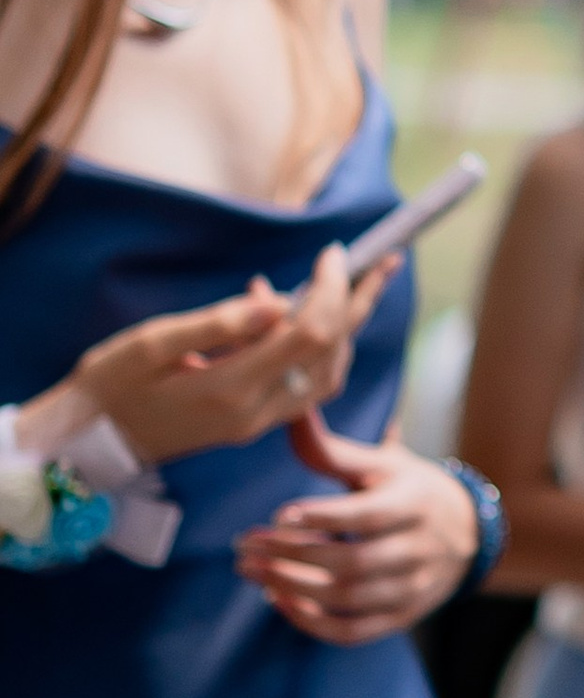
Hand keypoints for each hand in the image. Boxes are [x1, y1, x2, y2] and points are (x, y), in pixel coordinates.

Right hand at [24, 251, 386, 468]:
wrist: (87, 445)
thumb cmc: (111, 386)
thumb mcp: (153, 344)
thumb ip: (219, 324)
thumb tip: (277, 300)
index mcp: (232, 389)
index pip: (310, 332)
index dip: (331, 288)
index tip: (331, 251)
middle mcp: (254, 412)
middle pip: (332, 353)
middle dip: (360, 303)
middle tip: (381, 259)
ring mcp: (255, 423)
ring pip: (327, 373)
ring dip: (346, 325)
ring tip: (347, 279)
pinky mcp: (250, 423)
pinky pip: (306, 386)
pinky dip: (317, 347)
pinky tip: (292, 311)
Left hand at [233, 419, 478, 643]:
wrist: (467, 531)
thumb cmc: (410, 489)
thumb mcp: (383, 464)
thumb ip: (333, 450)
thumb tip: (292, 408)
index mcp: (415, 503)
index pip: (368, 516)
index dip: (323, 517)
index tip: (278, 515)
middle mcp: (417, 549)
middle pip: (351, 562)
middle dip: (291, 557)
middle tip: (244, 547)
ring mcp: (411, 588)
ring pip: (347, 599)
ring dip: (292, 588)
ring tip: (252, 571)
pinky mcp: (401, 616)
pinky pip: (352, 631)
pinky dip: (312, 623)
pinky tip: (279, 600)